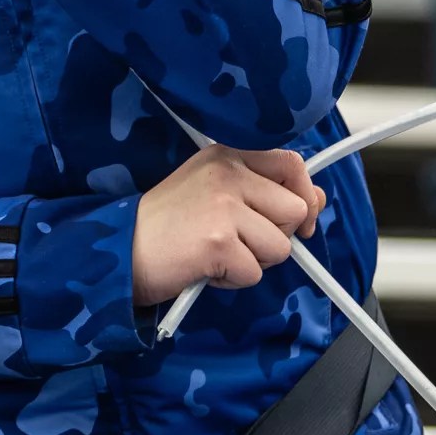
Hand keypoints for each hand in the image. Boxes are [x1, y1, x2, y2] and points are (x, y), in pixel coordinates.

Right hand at [131, 145, 325, 306]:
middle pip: (294, 210)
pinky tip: (205, 267)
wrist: (119, 249)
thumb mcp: (214, 192)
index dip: (303, 195)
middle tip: (236, 240)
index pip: (291, 163)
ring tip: (218, 254)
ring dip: (254, 261)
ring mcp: (223, 206)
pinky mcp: (219, 242)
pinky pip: (254, 273)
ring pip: (280, 247)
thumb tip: (316, 198)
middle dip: (275, 236)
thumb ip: (264, 190)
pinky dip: (233, 279)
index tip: (294, 220)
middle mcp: (226, 173)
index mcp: (225, 155)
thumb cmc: (166, 225)